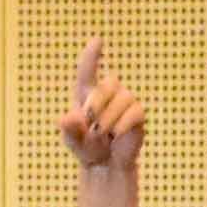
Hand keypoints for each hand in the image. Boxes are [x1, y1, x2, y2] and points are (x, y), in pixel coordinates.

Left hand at [58, 38, 148, 173]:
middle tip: (92, 125)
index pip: (87, 69)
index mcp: (87, 93)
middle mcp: (108, 93)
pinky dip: (122, 125)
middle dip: (98, 104)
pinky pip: (134, 112)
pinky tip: (116, 136)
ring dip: (109, 119)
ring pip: (122, 99)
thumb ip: (69, 130)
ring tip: (103, 135)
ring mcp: (125, 102)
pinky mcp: (138, 115)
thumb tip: (69, 119)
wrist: (106, 165)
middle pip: (108, 84)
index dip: (91, 55)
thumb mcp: (73, 141)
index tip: (97, 40)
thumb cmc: (87, 148)